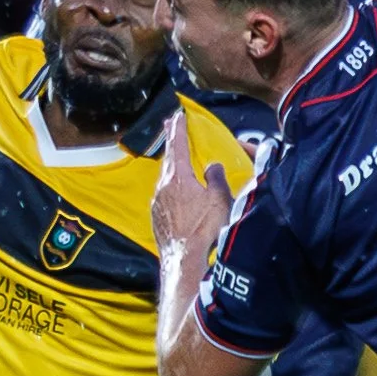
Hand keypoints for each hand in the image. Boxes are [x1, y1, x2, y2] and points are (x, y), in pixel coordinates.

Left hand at [154, 111, 232, 260]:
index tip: (177, 115)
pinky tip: (176, 191)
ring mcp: (157, 203)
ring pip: (164, 176)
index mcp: (179, 178)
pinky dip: (170, 185)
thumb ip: (216, 178)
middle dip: (171, 141)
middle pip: (168, 158)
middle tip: (171, 126)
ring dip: (171, 164)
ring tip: (176, 157)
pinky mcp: (157, 217)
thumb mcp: (219, 200)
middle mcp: (163, 187)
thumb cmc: (203, 230)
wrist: (183, 260)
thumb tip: (212, 167)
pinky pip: (163, 193)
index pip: (178, 145)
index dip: (178, 129)